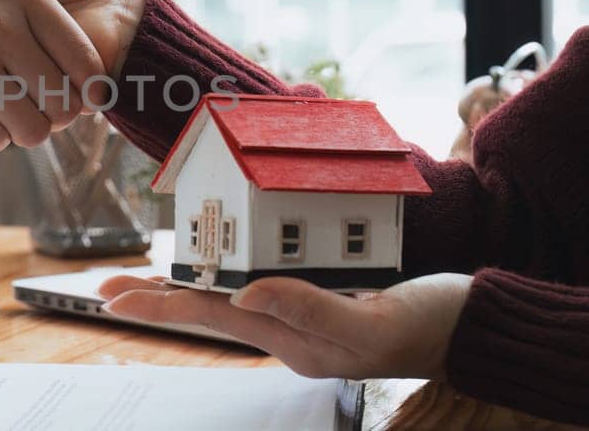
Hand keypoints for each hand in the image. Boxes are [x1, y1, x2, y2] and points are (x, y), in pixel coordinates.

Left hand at [96, 273, 472, 379]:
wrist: (482, 323)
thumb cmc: (434, 326)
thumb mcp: (375, 322)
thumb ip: (312, 310)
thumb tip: (248, 294)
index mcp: (293, 337)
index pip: (208, 316)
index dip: (157, 303)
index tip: (110, 297)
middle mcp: (291, 322)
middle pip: (209, 304)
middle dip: (158, 293)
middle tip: (106, 285)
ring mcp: (309, 305)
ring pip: (233, 287)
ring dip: (191, 277)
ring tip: (148, 273)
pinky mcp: (330, 286)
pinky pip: (271, 269)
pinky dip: (240, 256)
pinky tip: (226, 251)